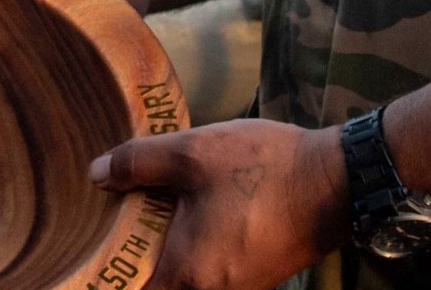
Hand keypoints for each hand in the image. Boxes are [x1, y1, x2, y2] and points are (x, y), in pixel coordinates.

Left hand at [89, 120, 348, 289]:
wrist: (338, 179)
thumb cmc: (263, 169)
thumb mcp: (191, 154)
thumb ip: (138, 163)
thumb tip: (97, 175)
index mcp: (189, 274)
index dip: (109, 279)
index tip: (93, 256)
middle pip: (160, 287)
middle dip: (136, 263)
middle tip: (117, 225)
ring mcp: (241, 286)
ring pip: (188, 280)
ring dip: (167, 254)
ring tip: (149, 213)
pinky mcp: (260, 273)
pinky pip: (212, 272)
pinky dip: (195, 251)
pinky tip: (190, 213)